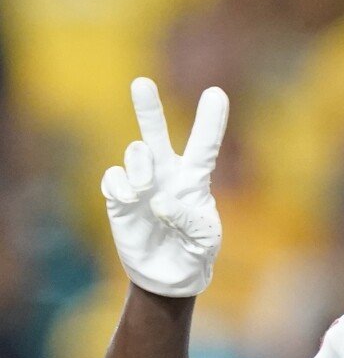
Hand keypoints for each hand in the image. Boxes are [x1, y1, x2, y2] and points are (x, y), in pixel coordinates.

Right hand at [101, 77, 228, 296]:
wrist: (171, 273)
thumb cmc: (195, 250)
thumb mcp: (204, 237)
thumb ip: (187, 217)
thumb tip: (158, 200)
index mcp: (194, 178)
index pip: (204, 146)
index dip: (210, 121)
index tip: (217, 94)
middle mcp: (166, 173)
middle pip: (155, 133)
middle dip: (148, 108)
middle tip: (141, 83)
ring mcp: (141, 182)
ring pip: (135, 153)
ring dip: (140, 166)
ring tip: (145, 188)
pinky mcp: (119, 197)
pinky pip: (113, 177)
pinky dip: (120, 185)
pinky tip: (129, 199)